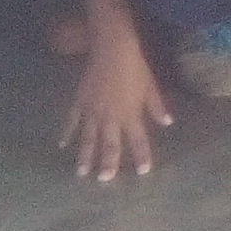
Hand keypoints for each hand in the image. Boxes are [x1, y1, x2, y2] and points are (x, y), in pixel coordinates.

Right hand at [59, 30, 171, 182]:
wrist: (113, 50)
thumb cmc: (136, 68)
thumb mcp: (151, 87)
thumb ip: (157, 107)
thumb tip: (168, 122)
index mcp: (130, 114)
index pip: (138, 140)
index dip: (141, 156)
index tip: (143, 171)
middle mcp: (111, 117)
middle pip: (109, 145)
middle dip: (108, 163)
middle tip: (104, 180)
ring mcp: (92, 111)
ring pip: (88, 138)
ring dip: (85, 156)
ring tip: (82, 173)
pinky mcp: (79, 102)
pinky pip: (72, 121)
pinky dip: (67, 133)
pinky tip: (62, 145)